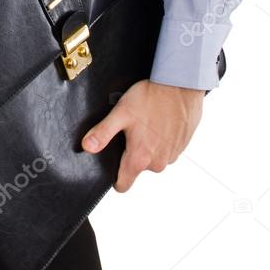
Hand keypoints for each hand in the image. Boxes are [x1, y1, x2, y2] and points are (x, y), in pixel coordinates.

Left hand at [80, 79, 205, 191]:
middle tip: (130, 130)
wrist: (180, 86)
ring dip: (148, 145)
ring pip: (152, 158)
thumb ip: (102, 133)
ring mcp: (172, 156)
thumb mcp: (121, 112)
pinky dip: (161, 139)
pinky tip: (158, 121)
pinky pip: (166, 150)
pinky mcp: (182, 147)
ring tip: (145, 122)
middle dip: (131, 152)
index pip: (123, 184)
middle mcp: (158, 163)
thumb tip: (87, 148)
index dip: (114, 176)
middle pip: (137, 168)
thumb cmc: (150, 98)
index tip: (111, 161)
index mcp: (140, 158)